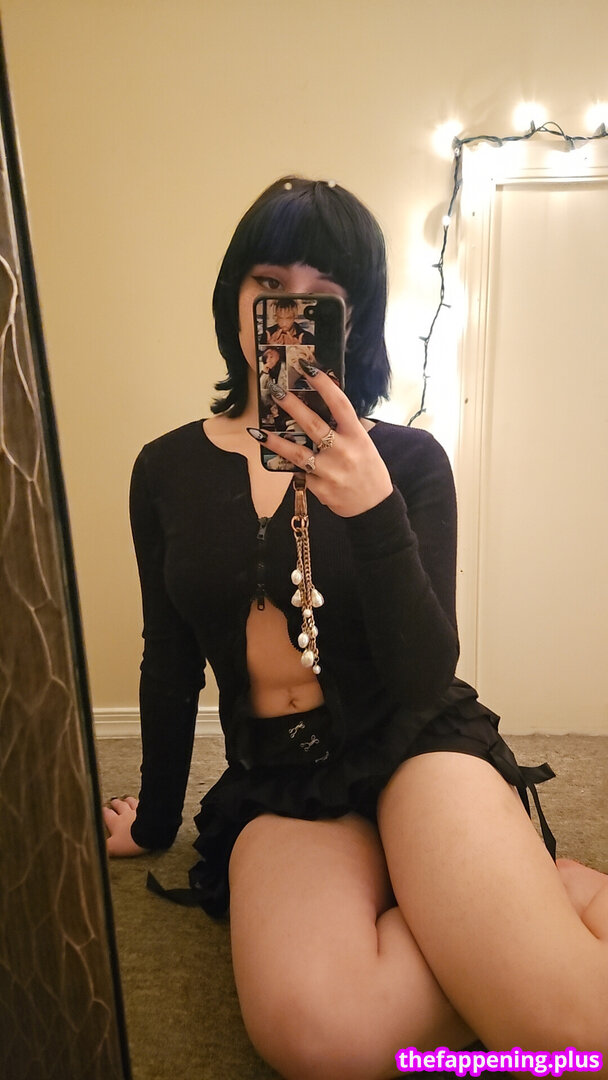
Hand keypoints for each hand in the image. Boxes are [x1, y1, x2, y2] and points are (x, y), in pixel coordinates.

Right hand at [102, 796, 148, 856]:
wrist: (148, 832)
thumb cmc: (131, 840)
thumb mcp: (114, 847)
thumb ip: (105, 848)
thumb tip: (97, 849)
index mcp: (116, 823)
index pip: (108, 815)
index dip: (104, 812)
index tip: (102, 809)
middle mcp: (126, 814)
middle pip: (120, 806)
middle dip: (116, 804)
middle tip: (114, 801)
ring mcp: (138, 811)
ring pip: (132, 803)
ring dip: (128, 800)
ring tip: (127, 799)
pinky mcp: (149, 811)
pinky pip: (144, 803)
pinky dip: (142, 801)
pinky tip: (143, 800)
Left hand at [252, 370, 392, 516]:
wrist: (373, 505)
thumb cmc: (368, 469)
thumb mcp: (363, 444)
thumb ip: (344, 428)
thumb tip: (320, 405)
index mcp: (357, 436)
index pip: (340, 404)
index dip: (323, 385)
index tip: (307, 368)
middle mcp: (344, 451)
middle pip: (313, 424)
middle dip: (292, 406)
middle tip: (275, 392)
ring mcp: (330, 471)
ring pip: (297, 452)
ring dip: (275, 441)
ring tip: (257, 431)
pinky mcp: (319, 488)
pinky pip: (300, 472)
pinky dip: (290, 465)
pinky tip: (278, 460)